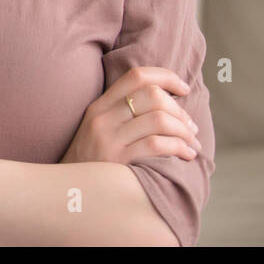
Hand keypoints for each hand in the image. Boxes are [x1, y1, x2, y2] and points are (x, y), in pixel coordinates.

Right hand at [61, 66, 201, 164]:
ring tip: (192, 143)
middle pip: (152, 96)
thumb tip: (167, 102)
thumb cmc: (94, 159)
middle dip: (180, 111)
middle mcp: (103, 117)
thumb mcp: (99, 128)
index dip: (166, 77)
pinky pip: (157, 145)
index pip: (137, 76)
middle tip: (191, 127)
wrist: (72, 188)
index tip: (183, 88)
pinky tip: (187, 155)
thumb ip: (123, 113)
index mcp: (100, 105)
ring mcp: (109, 138)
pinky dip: (180, 147)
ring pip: (159, 119)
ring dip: (184, 131)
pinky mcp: (118, 159)